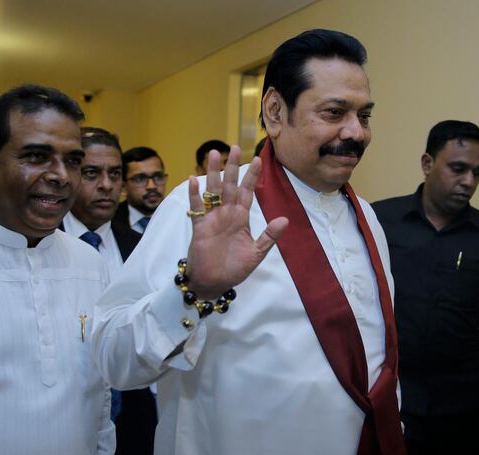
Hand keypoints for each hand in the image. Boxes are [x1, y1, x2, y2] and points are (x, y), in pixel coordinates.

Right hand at [186, 146, 288, 298]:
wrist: (214, 283)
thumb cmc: (235, 269)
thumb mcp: (257, 253)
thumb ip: (269, 236)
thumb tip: (285, 219)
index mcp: (241, 218)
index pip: (247, 192)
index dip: (252, 176)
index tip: (258, 159)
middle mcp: (226, 214)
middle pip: (230, 185)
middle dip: (232, 166)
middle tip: (235, 147)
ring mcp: (212, 219)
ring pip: (212, 191)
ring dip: (212, 173)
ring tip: (213, 154)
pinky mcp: (199, 227)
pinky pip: (197, 208)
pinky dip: (194, 195)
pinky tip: (193, 180)